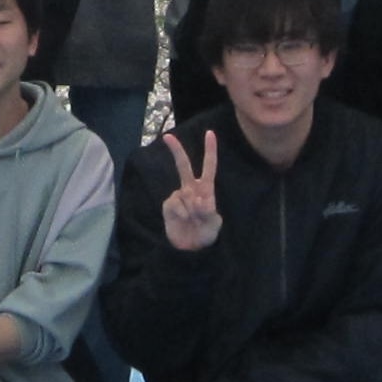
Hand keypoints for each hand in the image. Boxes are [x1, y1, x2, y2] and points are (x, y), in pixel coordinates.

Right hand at [160, 131, 222, 251]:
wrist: (190, 248)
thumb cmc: (205, 233)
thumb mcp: (214, 224)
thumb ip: (209, 211)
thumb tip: (199, 200)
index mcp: (206, 189)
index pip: (209, 166)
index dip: (210, 150)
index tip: (210, 133)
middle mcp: (191, 189)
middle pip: (183, 166)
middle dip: (176, 150)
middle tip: (167, 136)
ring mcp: (178, 196)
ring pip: (184, 195)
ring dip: (191, 210)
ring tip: (194, 221)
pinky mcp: (169, 205)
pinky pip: (176, 205)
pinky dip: (181, 214)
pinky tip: (183, 220)